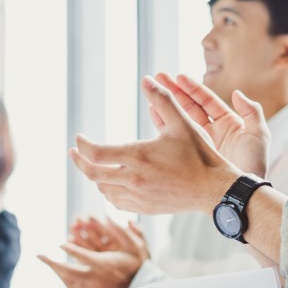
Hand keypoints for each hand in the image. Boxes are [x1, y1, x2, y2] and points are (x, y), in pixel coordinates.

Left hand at [39, 217, 149, 287]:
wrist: (139, 287)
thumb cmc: (137, 264)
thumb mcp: (135, 245)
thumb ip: (121, 231)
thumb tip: (108, 216)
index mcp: (106, 264)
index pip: (86, 256)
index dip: (73, 250)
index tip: (61, 244)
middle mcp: (98, 277)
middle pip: (71, 272)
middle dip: (53, 263)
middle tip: (40, 255)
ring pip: (69, 281)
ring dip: (56, 271)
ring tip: (46, 261)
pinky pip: (73, 287)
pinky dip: (63, 279)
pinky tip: (58, 272)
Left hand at [70, 75, 243, 214]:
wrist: (214, 189)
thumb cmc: (199, 154)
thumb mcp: (182, 123)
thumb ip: (163, 100)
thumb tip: (147, 79)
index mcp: (138, 156)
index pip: (95, 153)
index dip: (82, 146)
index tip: (79, 138)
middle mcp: (134, 179)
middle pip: (92, 173)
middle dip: (79, 162)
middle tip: (73, 152)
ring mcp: (138, 196)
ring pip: (103, 189)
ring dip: (95, 177)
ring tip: (94, 165)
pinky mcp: (144, 208)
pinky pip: (116, 202)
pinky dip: (109, 192)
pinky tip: (111, 182)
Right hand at [155, 73, 268, 177]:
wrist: (241, 193)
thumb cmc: (254, 166)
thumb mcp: (259, 137)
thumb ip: (251, 113)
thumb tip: (237, 93)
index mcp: (227, 123)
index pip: (206, 100)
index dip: (192, 88)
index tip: (178, 77)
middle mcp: (211, 131)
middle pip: (190, 106)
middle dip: (174, 91)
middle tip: (159, 77)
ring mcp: (199, 144)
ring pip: (180, 119)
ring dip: (166, 105)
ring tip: (152, 92)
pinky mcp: (188, 156)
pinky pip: (174, 137)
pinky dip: (163, 124)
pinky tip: (153, 112)